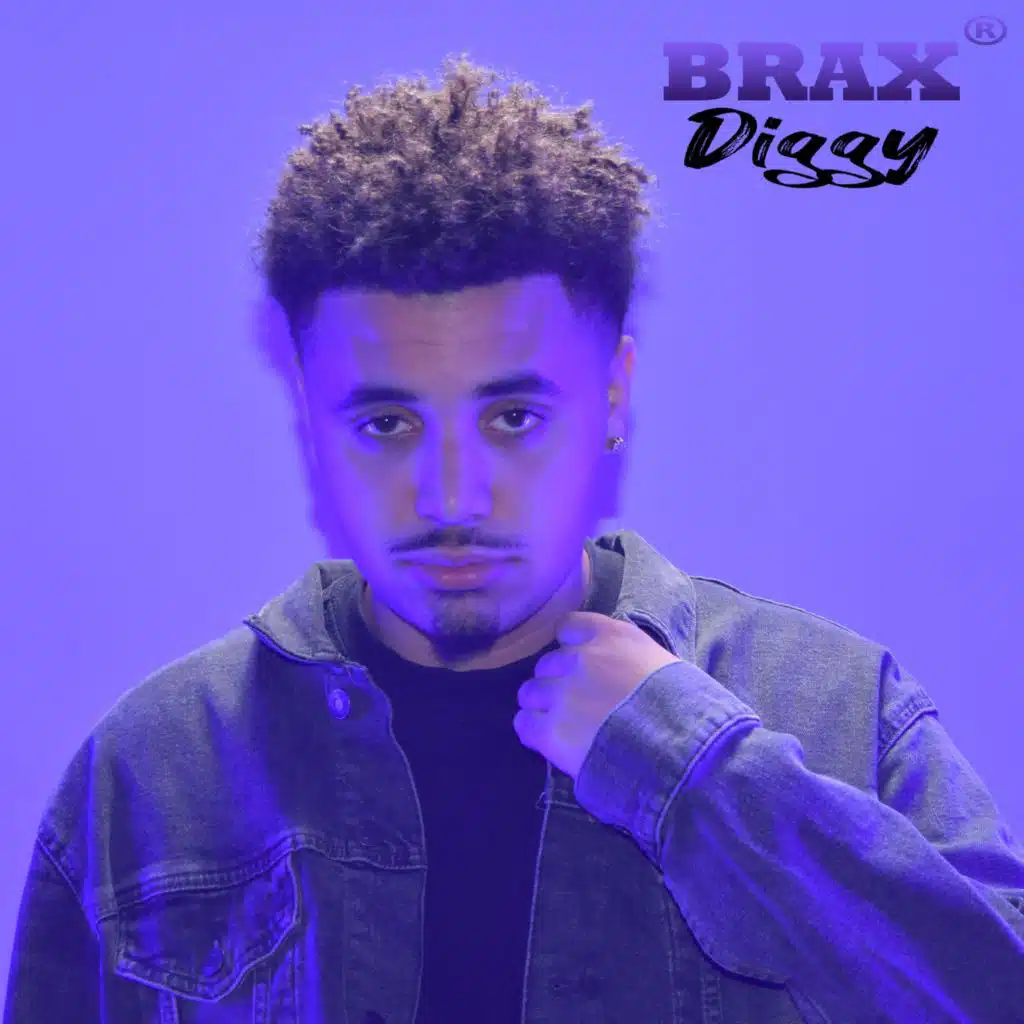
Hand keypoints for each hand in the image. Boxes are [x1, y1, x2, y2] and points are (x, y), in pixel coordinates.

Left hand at [513, 611, 679, 780]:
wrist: (680, 750)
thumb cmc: (685, 709)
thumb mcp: (664, 664)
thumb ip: (631, 658)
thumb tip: (620, 670)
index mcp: (611, 636)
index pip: (568, 625)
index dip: (571, 645)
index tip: (580, 662)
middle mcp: (580, 658)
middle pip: (547, 663)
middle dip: (557, 681)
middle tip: (576, 704)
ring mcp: (561, 693)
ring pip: (529, 691)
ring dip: (541, 705)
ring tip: (561, 724)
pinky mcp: (549, 731)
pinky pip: (523, 723)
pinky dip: (532, 731)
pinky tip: (549, 741)